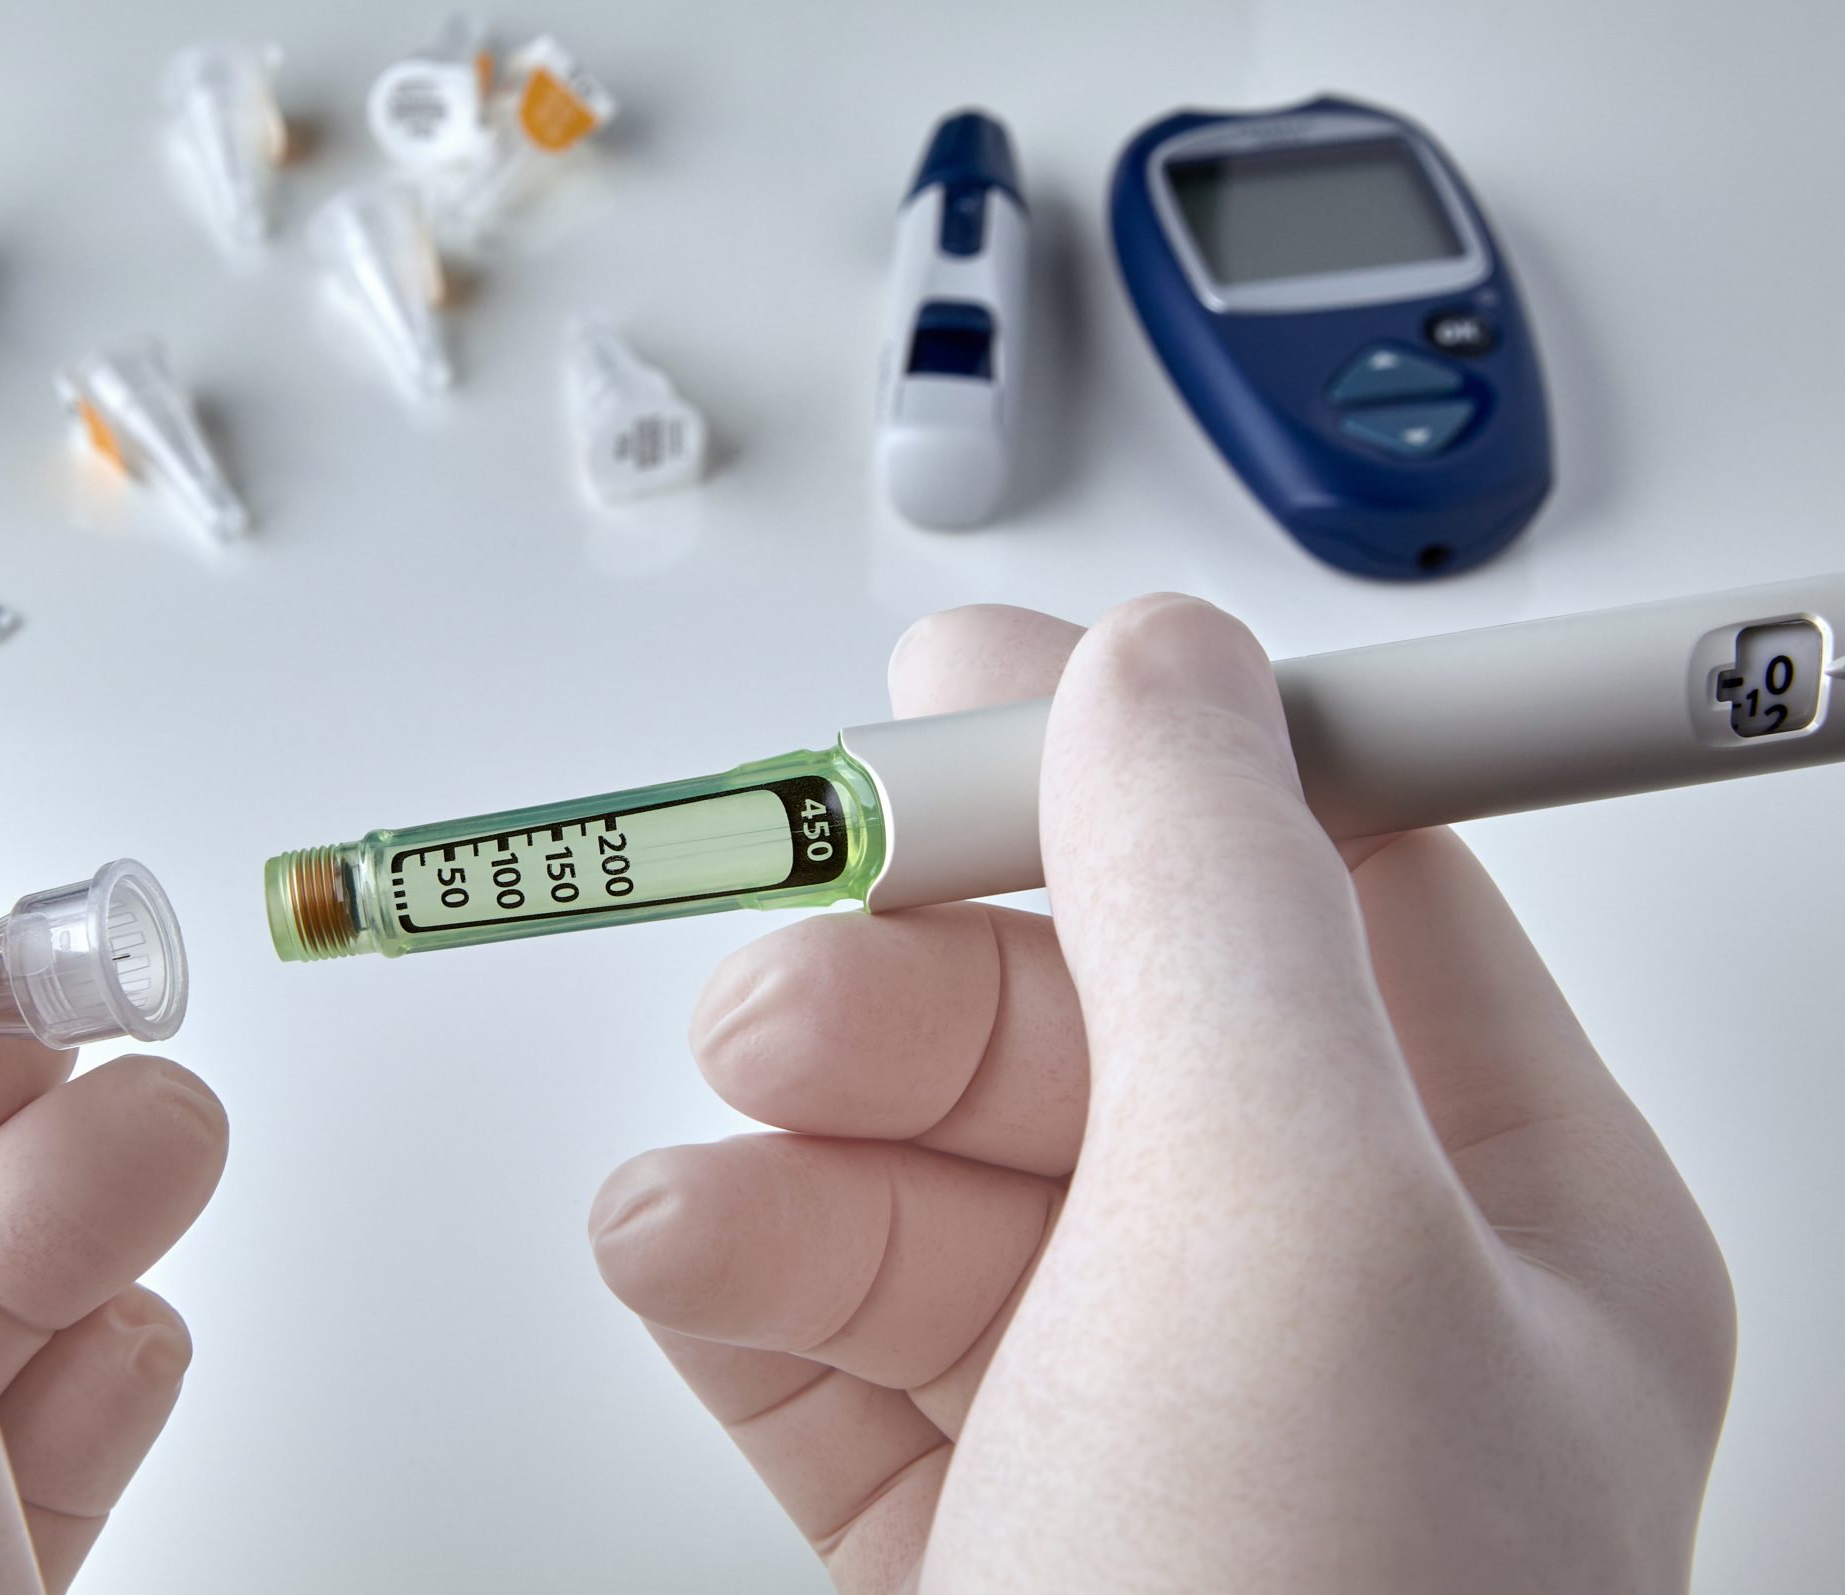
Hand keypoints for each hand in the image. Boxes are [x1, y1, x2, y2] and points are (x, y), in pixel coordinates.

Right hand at [590, 598, 1735, 1591]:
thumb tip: (1148, 668)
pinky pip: (821, 1310)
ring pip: (918, 1153)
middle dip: (906, 976)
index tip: (955, 690)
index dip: (1133, 759)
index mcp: (1489, 1211)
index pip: (1317, 878)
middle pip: (1076, 1011)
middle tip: (785, 969)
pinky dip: (734, 1264)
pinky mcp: (957, 1508)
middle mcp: (1311, 1298)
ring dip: (790, 1129)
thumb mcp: (1290, 1225)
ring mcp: (1120, 1405)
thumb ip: (1213, 902)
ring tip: (719, 1170)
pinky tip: (687, 1258)